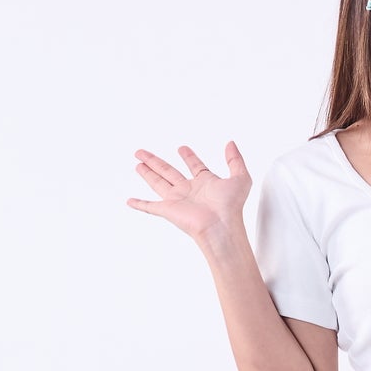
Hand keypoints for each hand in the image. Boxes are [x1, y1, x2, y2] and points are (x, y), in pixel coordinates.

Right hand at [126, 140, 251, 240]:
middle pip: (168, 171)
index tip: (182, 148)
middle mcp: (189, 191)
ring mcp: (177, 200)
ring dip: (147, 173)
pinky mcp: (168, 210)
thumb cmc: (231, 207)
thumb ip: (236, 160)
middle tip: (143, 153)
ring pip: (157, 182)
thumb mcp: (241, 178)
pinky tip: (130, 201)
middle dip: (156, 161)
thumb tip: (231, 144)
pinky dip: (139, 204)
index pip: (194, 166)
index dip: (189, 156)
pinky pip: (150, 207)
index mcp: (205, 183)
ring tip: (137, 162)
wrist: (220, 226)